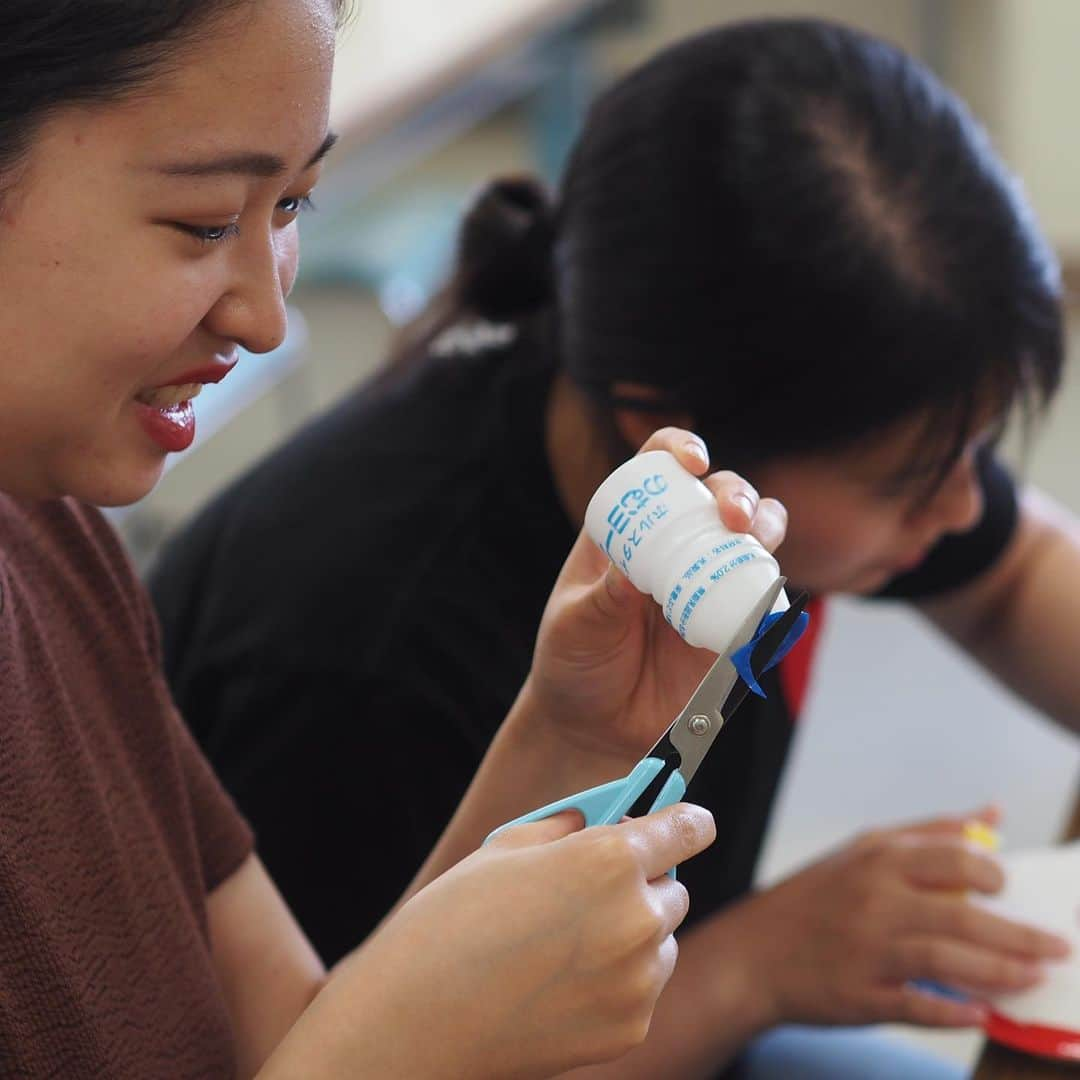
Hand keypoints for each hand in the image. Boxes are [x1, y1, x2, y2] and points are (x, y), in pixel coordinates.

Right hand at [324, 804, 714, 1079]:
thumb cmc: (452, 923)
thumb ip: (567, 829)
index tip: (685, 823)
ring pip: (661, 941)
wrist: (416, 1020)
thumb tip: (597, 821)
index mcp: (609, 860)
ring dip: (633, 933)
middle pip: (674, 888)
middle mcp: (636, 919)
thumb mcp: (506, 848)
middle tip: (590, 889)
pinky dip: (618, 981)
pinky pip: (642, 989)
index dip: (685, 821)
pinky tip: (562, 981)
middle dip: (642, 882)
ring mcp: (638, 981)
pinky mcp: (630, 1027)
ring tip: (566, 943)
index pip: (689, 828)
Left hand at [530, 427, 787, 757]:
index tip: (693, 461)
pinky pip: (764, 599)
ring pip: (753, 537)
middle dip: (735, 493)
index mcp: (627, 530)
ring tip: (758, 542)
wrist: (594, 727)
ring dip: (766, 527)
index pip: (656, 470)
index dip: (677, 451)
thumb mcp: (576, 625)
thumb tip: (634, 570)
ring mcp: (707, 582)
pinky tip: (768, 601)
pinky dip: (774, 592)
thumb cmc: (573, 662)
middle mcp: (673, 546)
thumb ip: (603, 599)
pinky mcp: (731, 624)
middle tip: (733, 516)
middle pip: (717, 495)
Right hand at [728, 806, 1071, 1028]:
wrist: (753, 953)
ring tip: (1033, 979)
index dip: (993, 873)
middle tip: (1057, 946)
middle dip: (1020, 935)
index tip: (1012, 887)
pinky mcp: (862, 996)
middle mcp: (873, 901)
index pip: (952, 858)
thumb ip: (931, 833)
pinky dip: (956, 1011)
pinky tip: (983, 1013)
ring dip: (1000, 973)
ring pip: (947, 961)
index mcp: (876, 860)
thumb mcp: (863, 851)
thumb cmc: (816, 898)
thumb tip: (993, 815)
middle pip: (961, 915)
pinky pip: (919, 1007)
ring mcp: (867, 950)